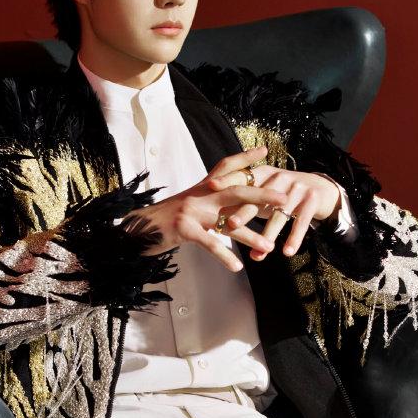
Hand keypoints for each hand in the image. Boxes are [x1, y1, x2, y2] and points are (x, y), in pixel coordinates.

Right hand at [124, 146, 294, 273]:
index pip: (225, 167)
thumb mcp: (186, 210)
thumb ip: (207, 208)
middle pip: (236, 191)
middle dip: (262, 195)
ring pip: (227, 221)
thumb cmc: (161, 222)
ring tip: (269, 246)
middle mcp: (199, 195)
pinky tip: (236, 266)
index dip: (245, 159)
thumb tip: (228, 214)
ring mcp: (191, 211)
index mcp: (201, 189)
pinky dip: (223, 255)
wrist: (133, 230)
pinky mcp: (182, 229)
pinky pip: (208, 242)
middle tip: (285, 199)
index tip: (264, 151)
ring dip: (250, 235)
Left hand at [204, 158, 341, 260]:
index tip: (210, 186)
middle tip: (231, 224)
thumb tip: (220, 222)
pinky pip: (301, 222)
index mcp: (265, 174)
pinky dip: (294, 237)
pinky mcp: (312, 200)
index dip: (228, 180)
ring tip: (260, 251)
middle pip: (259, 197)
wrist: (322, 190)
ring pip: (280, 214)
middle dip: (245, 211)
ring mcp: (297, 189)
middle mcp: (280, 178)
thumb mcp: (265, 193)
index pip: (244, 176)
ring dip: (269, 233)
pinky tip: (288, 252)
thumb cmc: (284, 195)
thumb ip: (246, 202)